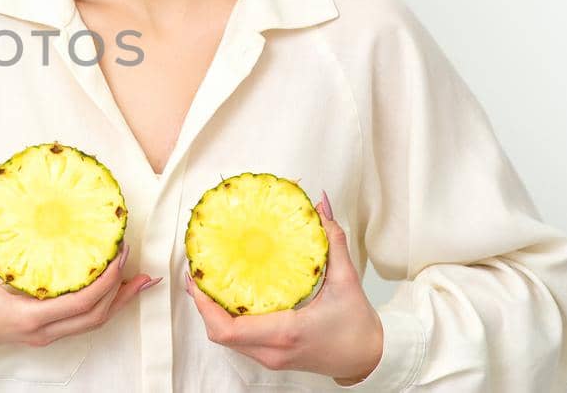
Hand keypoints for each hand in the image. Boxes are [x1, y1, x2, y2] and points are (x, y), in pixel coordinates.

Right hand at [0, 172, 158, 348]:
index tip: (120, 253)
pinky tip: (115, 288)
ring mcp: (45, 335)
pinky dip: (103, 305)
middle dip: (122, 291)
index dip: (107, 280)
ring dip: (118, 301)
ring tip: (140, 279)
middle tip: (137, 262)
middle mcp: (42, 331)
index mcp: (27, 316)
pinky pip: (82, 322)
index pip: (81, 303)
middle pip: (97, 317)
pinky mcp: (45, 333)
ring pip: (93, 323)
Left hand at [183, 190, 383, 384]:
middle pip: (218, 333)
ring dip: (212, 311)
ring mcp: (270, 357)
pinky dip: (226, 319)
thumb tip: (322, 206)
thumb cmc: (358, 328)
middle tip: (198, 271)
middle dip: (202, 303)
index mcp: (285, 333)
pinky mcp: (271, 357)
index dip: (204, 304)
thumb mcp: (347, 281)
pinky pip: (238, 340)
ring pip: (225, 339)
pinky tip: (227, 296)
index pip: (227, 329)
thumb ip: (333, 242)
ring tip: (207, 279)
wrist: (368, 360)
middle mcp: (271, 350)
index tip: (197, 276)